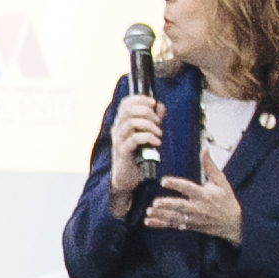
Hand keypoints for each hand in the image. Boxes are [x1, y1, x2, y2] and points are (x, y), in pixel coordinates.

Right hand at [107, 89, 166, 205]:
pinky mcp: (123, 152)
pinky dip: (148, 137)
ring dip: (149, 125)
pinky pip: (134, 139)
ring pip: (131, 123)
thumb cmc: (137, 155)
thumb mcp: (146, 134)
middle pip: (128, 111)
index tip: (153, 103)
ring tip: (159, 133)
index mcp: (121, 123)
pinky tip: (156, 143)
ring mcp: (119, 141)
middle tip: (158, 122)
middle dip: (147, 113)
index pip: (125, 103)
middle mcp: (117, 130)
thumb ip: (153, 119)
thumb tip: (160, 106)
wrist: (127, 178)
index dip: (139, 99)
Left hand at [145, 150, 244, 243]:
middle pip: (180, 206)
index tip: (164, 181)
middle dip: (168, 205)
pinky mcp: (188, 226)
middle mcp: (197, 207)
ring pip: (174, 217)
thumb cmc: (226, 201)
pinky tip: (149, 221)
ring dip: (161, 215)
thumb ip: (210, 166)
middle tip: (156, 203)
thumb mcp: (221, 182)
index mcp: (204, 195)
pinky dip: (160, 224)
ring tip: (150, 212)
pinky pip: (173, 225)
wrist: (233, 224)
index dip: (176, 184)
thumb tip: (205, 149)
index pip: (189, 188)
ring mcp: (192, 218)